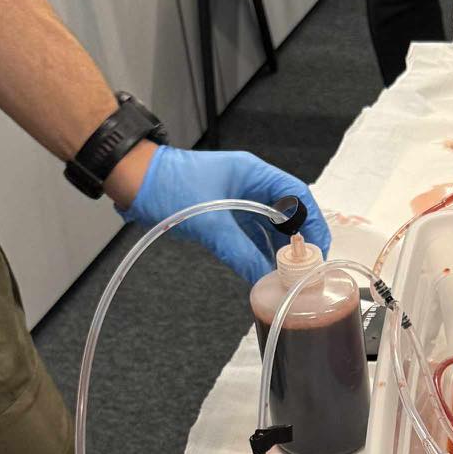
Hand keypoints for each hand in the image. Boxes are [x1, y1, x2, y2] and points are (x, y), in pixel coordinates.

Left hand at [115, 144, 330, 285]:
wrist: (133, 181)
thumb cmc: (169, 188)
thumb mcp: (209, 223)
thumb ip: (239, 252)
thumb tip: (263, 280)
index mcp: (253, 173)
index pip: (297, 195)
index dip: (313, 222)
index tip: (319, 249)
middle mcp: (250, 185)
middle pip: (287, 213)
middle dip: (296, 241)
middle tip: (304, 269)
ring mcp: (236, 200)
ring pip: (268, 227)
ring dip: (276, 251)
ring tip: (285, 277)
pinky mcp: (223, 215)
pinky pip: (249, 235)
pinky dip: (256, 253)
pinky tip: (262, 272)